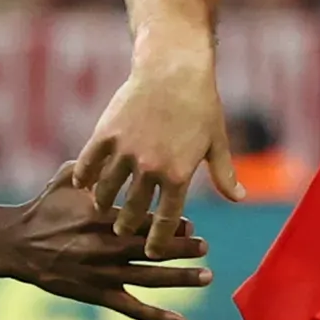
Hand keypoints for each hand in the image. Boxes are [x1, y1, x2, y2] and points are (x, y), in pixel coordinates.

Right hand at [3, 171, 213, 319]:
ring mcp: (102, 273)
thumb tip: (122, 149)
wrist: (16, 244)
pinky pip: (131, 309)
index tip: (191, 223)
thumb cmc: (44, 207)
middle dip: (181, 248)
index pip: (143, 220)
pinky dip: (156, 317)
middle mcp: (104, 246)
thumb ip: (98, 167)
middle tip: (205, 247)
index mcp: (101, 217)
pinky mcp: (96, 295)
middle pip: (151, 248)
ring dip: (180, 278)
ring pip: (149, 278)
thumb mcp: (68, 178)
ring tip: (206, 276)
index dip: (169, 223)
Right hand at [70, 35, 238, 257]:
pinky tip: (81, 184)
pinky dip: (83, 176)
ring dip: (103, 204)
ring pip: (107, 191)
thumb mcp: (216, 141)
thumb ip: (224, 175)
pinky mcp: (106, 133)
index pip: (166, 221)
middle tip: (121, 231)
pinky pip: (88, 163)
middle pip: (132, 211)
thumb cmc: (201, 104)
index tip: (152, 251)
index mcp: (178, 176)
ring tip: (101, 208)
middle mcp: (150, 168)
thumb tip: (238, 198)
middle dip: (126, 226)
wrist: (174, 68)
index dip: (158, 241)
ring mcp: (125, 151)